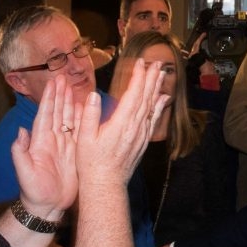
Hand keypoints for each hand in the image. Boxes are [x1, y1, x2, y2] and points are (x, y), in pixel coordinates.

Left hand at [12, 76, 79, 217]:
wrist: (47, 208)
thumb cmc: (34, 192)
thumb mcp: (24, 173)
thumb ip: (20, 152)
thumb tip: (20, 131)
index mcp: (40, 141)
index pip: (46, 115)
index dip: (49, 98)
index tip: (53, 83)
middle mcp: (53, 140)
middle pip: (58, 112)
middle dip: (60, 95)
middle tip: (64, 78)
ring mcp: (65, 146)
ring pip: (69, 120)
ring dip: (71, 104)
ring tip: (75, 88)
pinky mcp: (76, 154)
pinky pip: (80, 133)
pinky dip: (83, 120)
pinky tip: (87, 109)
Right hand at [78, 59, 169, 190]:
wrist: (106, 184)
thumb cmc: (91, 163)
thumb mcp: (84, 138)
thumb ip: (89, 115)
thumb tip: (94, 95)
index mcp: (121, 124)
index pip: (133, 94)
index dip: (139, 77)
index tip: (141, 62)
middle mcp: (135, 127)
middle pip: (146, 97)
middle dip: (151, 78)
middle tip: (156, 62)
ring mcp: (140, 135)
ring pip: (151, 107)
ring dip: (156, 89)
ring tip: (160, 74)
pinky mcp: (142, 141)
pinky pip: (153, 119)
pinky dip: (158, 107)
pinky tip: (163, 98)